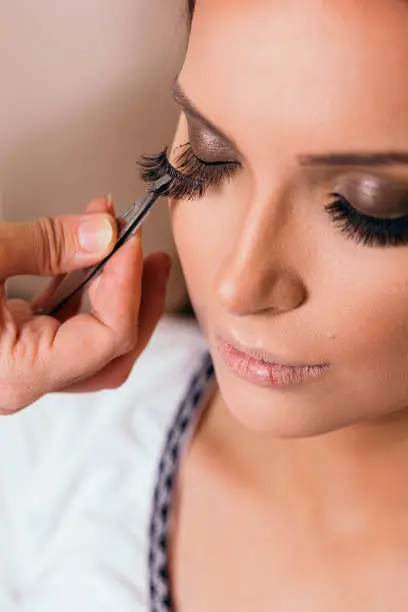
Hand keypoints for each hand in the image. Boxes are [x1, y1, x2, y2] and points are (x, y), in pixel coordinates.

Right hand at [0, 197, 170, 413]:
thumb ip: (45, 244)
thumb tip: (105, 234)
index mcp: (22, 373)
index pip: (111, 337)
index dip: (130, 285)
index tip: (131, 239)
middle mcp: (27, 380)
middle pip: (116, 349)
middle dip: (141, 297)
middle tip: (152, 255)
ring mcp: (23, 366)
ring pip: (94, 340)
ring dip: (112, 289)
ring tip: (121, 244)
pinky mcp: (16, 347)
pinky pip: (65, 326)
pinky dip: (81, 291)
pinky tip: (85, 257)